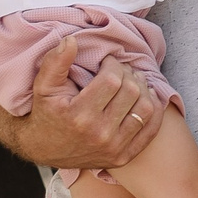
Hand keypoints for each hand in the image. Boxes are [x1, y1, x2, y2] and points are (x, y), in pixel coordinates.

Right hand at [0, 35, 159, 172]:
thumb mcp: (43, 87)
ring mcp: (114, 148)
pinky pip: (151, 130)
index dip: (113, 64)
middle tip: (121, 70)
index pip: (112, 80)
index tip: (107, 62)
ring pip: (145, 109)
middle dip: (129, 74)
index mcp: (79, 116)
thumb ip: (55, 62)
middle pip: (131, 92)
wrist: (42, 149)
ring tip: (133, 81)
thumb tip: (71, 41)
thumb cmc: (45, 112)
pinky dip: (155, 110)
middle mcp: (99, 134)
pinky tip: (146, 97)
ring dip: (144, 89)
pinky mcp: (123, 157)